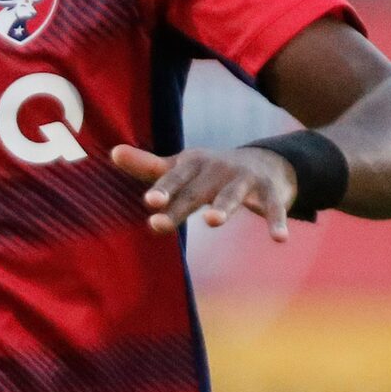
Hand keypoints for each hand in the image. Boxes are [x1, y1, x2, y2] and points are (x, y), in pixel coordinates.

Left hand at [111, 143, 299, 242]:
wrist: (266, 163)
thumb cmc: (211, 172)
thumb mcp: (181, 167)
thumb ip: (148, 166)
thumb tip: (112, 152)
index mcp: (193, 164)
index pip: (174, 177)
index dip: (163, 188)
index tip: (150, 201)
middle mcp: (217, 169)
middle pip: (195, 192)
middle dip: (179, 207)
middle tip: (158, 224)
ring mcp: (244, 179)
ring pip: (232, 195)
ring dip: (223, 207)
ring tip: (212, 221)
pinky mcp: (271, 191)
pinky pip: (273, 207)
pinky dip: (276, 222)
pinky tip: (279, 239)